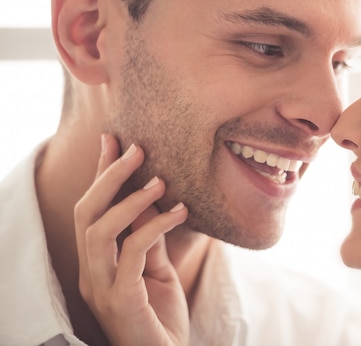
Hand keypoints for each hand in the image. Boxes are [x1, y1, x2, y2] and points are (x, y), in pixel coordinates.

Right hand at [74, 134, 189, 345]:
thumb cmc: (161, 315)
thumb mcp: (157, 269)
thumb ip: (151, 237)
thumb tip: (154, 195)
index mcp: (97, 264)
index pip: (90, 210)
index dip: (100, 173)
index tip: (113, 139)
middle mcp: (91, 274)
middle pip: (86, 214)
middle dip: (109, 177)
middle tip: (137, 148)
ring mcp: (102, 289)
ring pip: (98, 232)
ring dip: (129, 200)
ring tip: (159, 180)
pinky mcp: (122, 301)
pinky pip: (132, 255)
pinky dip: (154, 228)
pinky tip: (180, 212)